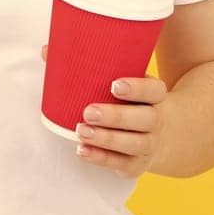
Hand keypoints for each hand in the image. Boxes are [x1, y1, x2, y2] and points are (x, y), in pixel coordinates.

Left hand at [40, 43, 171, 178]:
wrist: (166, 136)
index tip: (114, 85)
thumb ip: (94, 66)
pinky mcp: (137, 164)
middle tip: (88, 111)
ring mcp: (150, 144)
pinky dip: (102, 158)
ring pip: (134, 144)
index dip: (137, 88)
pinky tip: (83, 150)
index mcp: (156, 96)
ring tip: (81, 131)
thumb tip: (47, 51)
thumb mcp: (125, 82)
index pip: (154, 90)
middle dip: (116, 116)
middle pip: (145, 119)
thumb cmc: (133, 101)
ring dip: (106, 139)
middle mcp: (157, 121)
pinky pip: (122, 163)